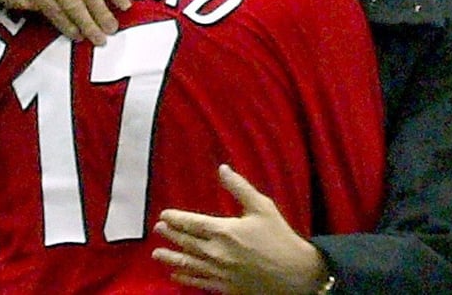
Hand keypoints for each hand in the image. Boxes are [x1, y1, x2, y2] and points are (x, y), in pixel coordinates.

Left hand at [152, 165, 328, 294]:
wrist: (294, 272)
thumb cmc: (279, 237)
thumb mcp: (262, 206)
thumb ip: (239, 187)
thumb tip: (223, 169)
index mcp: (224, 231)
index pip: (191, 223)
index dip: (175, 219)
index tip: (164, 215)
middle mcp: (216, 252)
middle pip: (186, 242)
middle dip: (170, 235)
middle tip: (158, 229)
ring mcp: (219, 272)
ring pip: (187, 264)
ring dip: (171, 258)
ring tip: (157, 254)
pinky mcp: (224, 287)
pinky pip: (199, 282)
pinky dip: (185, 278)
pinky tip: (175, 276)